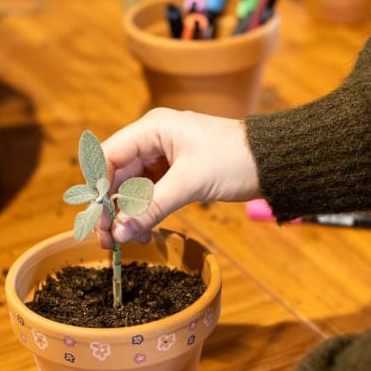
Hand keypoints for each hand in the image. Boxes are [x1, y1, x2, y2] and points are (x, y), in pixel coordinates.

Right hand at [99, 108, 260, 246]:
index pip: (109, 156)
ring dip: (127, 213)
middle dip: (111, 207)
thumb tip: (120, 232)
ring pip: (132, 186)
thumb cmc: (235, 160)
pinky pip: (150, 192)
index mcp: (152, 129)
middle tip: (109, 240)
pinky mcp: (176, 171)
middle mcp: (153, 139)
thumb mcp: (191, 183)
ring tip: (126, 241)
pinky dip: (144, 211)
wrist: (272, 161)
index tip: (99, 220)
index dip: (98, 188)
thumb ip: (152, 207)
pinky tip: (142, 231)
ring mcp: (164, 155)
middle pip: (117, 174)